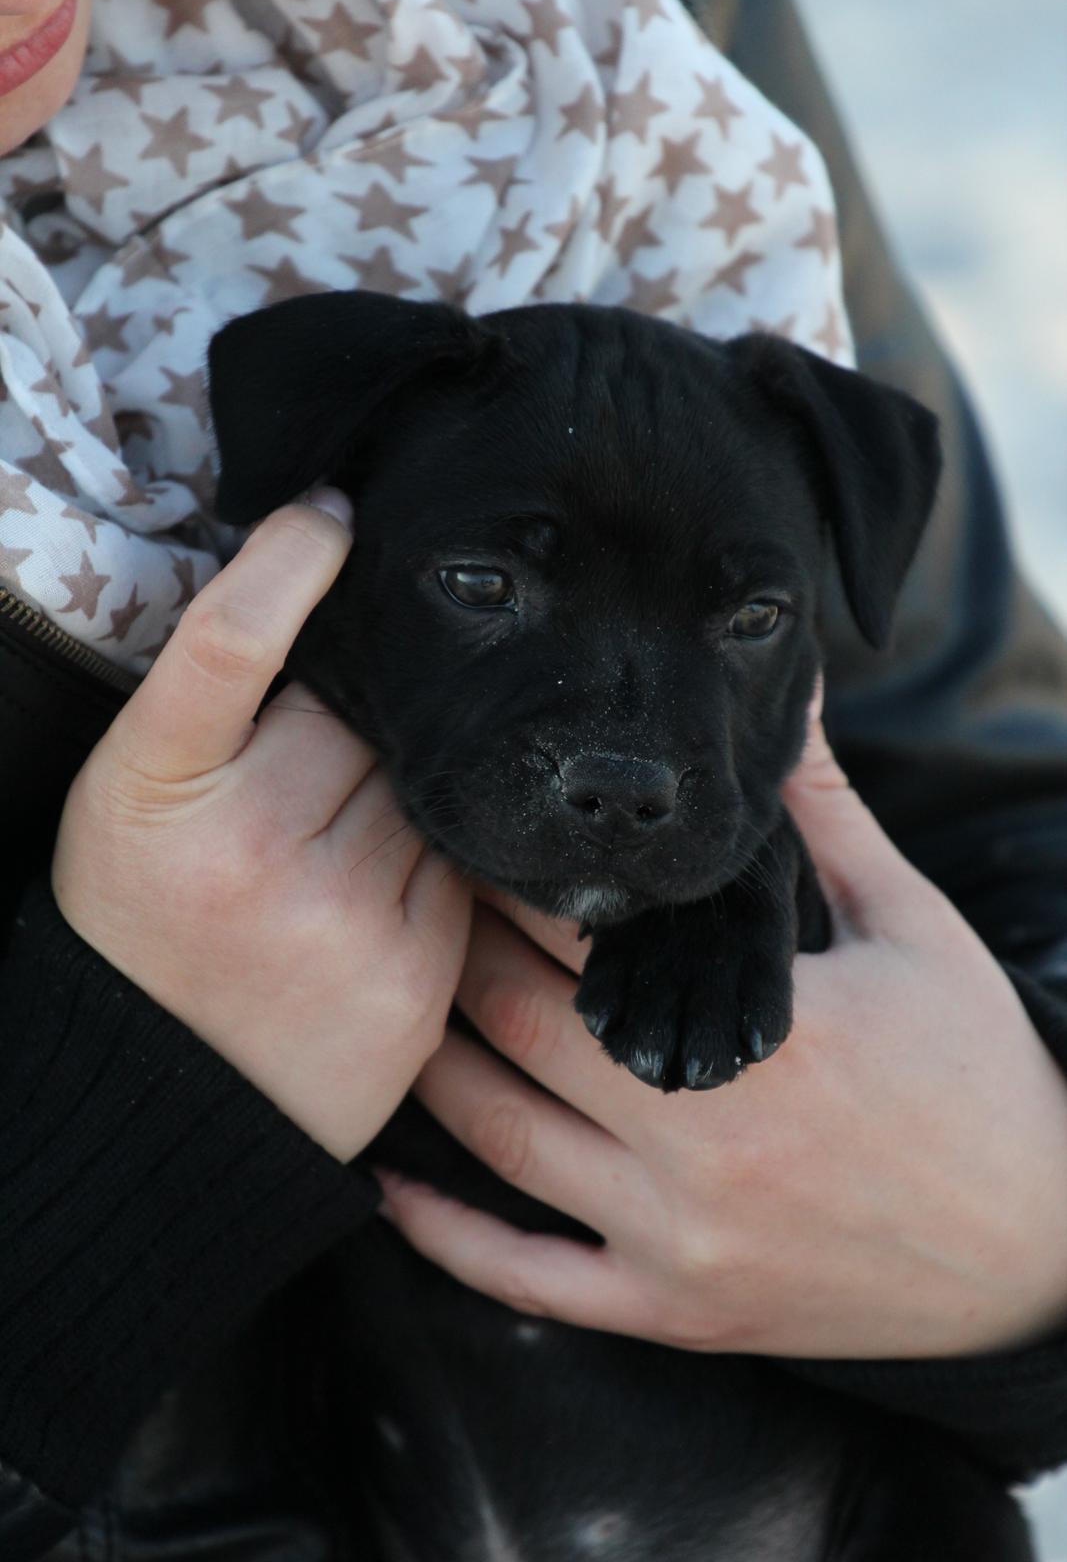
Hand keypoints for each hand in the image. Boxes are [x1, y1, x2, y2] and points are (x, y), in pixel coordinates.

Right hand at [52, 494, 469, 1162]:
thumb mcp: (129, 805)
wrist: (177, 1097)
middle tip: (295, 791)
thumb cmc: (144, 925)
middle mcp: (248, 847)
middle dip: (339, 726)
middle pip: (352, 711)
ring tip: (322, 858)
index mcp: (154, 790)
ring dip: (387, 791)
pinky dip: (425, 854)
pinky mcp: (416, 965)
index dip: (287, 563)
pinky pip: (451, 853)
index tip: (330, 514)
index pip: (230, 641)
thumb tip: (322, 609)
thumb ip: (210, 715)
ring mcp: (342, 912)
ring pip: (412, 777)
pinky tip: (367, 896)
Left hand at [377, 710, 1066, 1358]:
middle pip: (520, 1028)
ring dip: (429, 1069)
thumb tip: (793, 701)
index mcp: (761, 1037)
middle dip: (455, 956)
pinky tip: (390, 1189)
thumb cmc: (978, 1076)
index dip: (509, 885)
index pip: (585, 941)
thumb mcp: (913, 929)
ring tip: (380, 1004)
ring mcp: (681, 1241)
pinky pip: (530, 1284)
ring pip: (501, 1144)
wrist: (1042, 1247)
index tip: (467, 838)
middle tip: (408, 903)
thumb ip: (829, 817)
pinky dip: (447, 1238)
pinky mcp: (678, 1314)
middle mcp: (703, 1145)